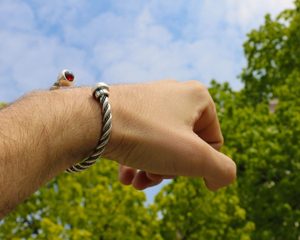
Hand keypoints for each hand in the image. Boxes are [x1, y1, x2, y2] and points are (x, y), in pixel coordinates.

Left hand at [104, 80, 235, 190]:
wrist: (92, 120)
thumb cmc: (146, 135)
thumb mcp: (194, 157)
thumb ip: (222, 171)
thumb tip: (217, 179)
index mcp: (198, 97)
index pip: (213, 142)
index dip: (196, 164)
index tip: (176, 169)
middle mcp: (175, 94)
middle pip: (185, 145)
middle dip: (170, 168)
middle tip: (152, 176)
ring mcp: (150, 102)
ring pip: (162, 145)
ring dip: (152, 169)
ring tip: (136, 181)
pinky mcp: (130, 111)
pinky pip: (142, 139)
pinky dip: (137, 160)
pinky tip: (125, 176)